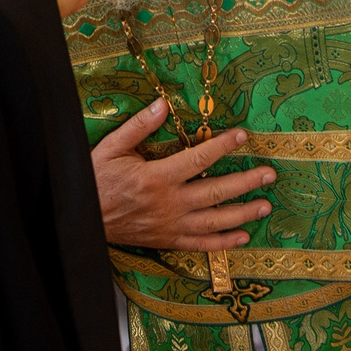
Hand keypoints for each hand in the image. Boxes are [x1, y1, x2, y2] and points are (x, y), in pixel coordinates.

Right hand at [92, 101, 274, 249]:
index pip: (198, 159)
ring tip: (265, 206)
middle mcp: (169, 203)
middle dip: (245, 182)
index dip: (222, 146)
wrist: (81, 218)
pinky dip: (223, 243)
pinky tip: (243, 237)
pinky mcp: (168, 241)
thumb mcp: (111, 148)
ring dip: (243, 213)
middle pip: (215, 191)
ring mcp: (170, 225)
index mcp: (156, 177)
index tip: (242, 135)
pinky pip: (201, 245)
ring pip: (214, 220)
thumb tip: (162, 105)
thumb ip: (138, 127)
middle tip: (269, 175)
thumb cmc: (95, 180)